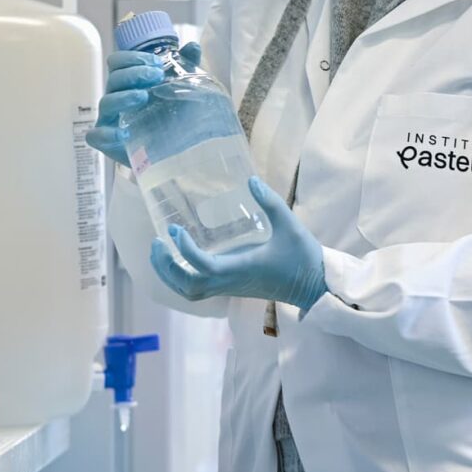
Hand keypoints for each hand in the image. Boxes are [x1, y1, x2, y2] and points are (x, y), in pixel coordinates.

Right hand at [85, 41, 202, 163]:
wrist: (176, 152)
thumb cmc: (172, 117)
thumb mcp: (182, 90)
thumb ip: (186, 66)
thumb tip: (192, 45)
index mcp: (129, 83)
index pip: (118, 62)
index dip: (132, 58)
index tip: (156, 62)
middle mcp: (116, 98)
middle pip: (114, 78)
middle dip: (134, 73)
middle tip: (156, 75)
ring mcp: (110, 120)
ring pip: (107, 102)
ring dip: (124, 97)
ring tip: (143, 97)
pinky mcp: (108, 142)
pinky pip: (97, 136)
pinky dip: (108, 133)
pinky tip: (125, 133)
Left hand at [149, 177, 327, 311]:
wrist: (314, 285)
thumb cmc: (302, 257)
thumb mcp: (290, 226)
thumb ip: (271, 202)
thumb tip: (251, 180)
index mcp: (242, 269)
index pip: (204, 267)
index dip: (185, 251)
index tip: (174, 230)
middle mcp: (231, 282)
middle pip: (187, 285)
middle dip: (166, 266)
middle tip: (158, 240)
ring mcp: (229, 288)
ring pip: (188, 291)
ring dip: (168, 275)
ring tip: (160, 250)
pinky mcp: (230, 288)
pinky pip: (196, 290)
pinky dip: (179, 278)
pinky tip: (177, 259)